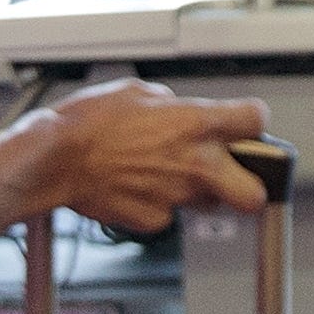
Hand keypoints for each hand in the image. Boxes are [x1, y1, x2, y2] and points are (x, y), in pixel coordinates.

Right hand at [31, 78, 269, 236]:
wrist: (57, 159)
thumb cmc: (91, 122)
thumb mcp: (139, 92)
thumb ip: (173, 106)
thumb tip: (180, 112)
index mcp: (198, 124)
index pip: (256, 120)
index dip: (251, 122)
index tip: (244, 125)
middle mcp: (196, 163)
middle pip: (254, 194)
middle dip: (250, 188)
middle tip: (235, 177)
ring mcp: (177, 196)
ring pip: (207, 203)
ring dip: (195, 190)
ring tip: (162, 172)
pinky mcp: (154, 220)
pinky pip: (167, 213)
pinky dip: (156, 202)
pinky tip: (135, 185)